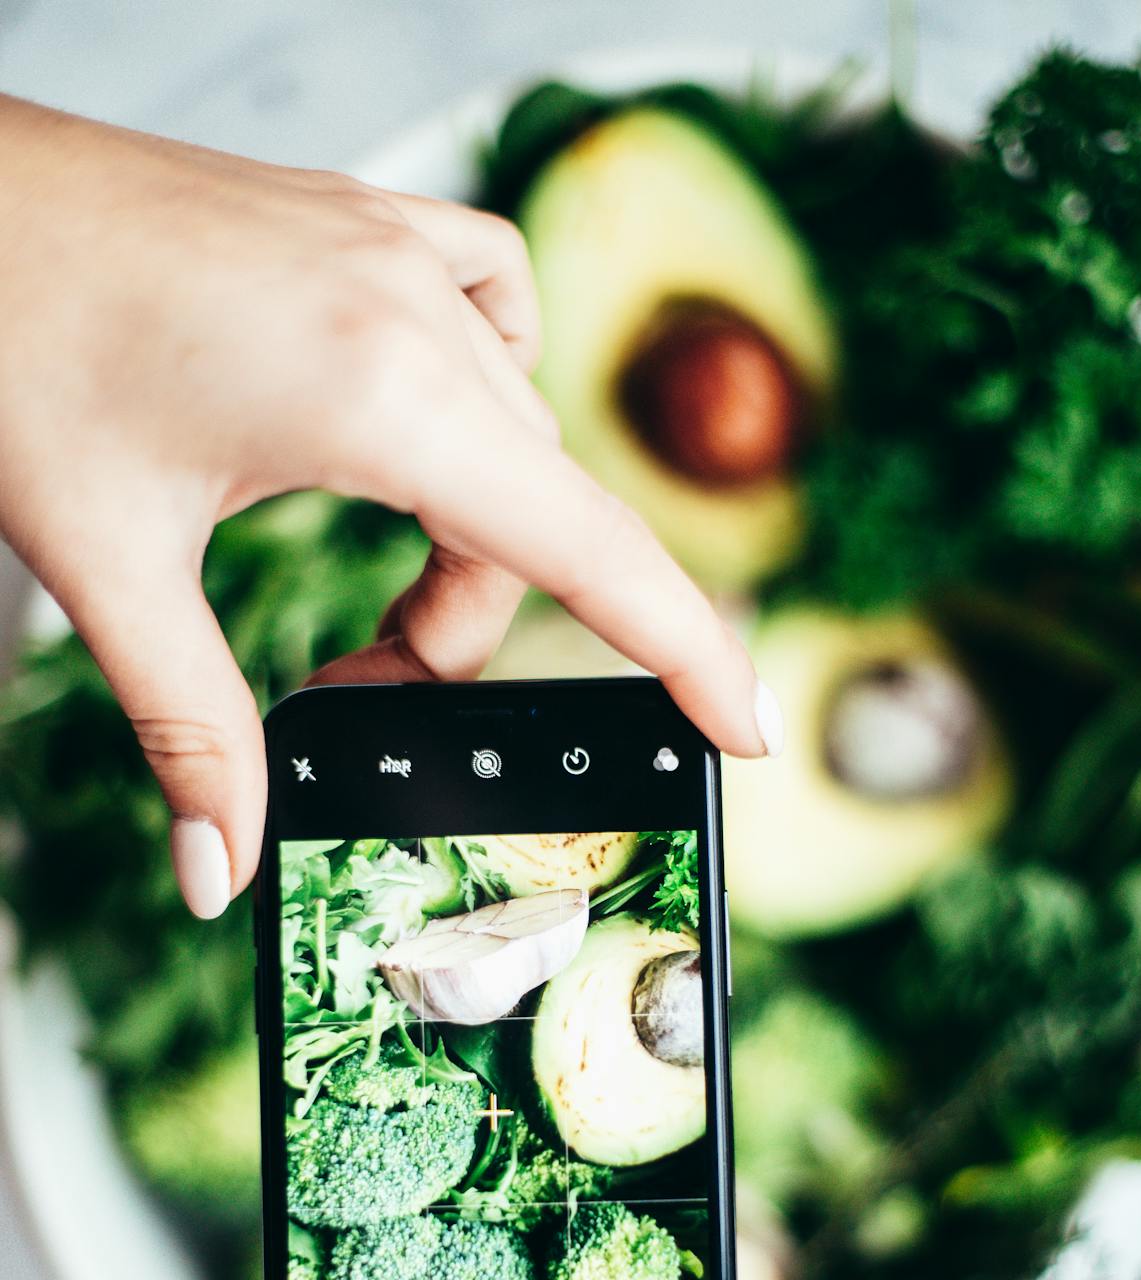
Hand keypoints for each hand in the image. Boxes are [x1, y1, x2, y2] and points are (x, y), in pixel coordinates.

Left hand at [0, 96, 780, 922]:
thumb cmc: (8, 333)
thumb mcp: (106, 563)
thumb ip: (191, 728)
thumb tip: (225, 866)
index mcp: (379, 393)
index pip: (591, 548)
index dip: (686, 651)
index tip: (741, 727)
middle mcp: (419, 308)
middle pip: (537, 515)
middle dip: (469, 624)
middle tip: (354, 680)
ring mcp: (402, 251)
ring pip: (516, 430)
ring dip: (467, 529)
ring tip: (360, 574)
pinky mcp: (370, 227)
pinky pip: (495, 317)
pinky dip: (477, 404)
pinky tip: (401, 432)